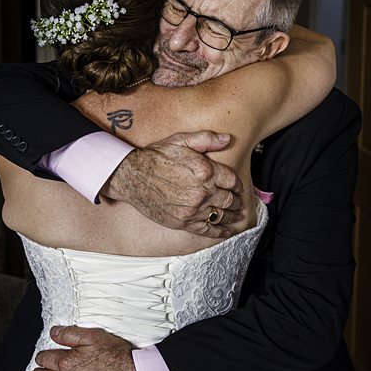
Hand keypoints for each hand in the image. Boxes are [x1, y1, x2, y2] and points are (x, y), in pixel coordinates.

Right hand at [101, 131, 242, 237]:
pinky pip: (206, 229)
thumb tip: (227, 139)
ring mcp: (193, 209)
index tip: (236, 188)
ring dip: (231, 216)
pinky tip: (225, 231)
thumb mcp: (181, 140)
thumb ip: (206, 139)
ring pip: (220, 215)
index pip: (231, 181)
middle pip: (229, 200)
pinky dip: (218, 231)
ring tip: (235, 216)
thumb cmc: (155, 157)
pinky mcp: (183, 221)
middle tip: (238, 203)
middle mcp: (202, 191)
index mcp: (205, 171)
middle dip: (236, 202)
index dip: (236, 185)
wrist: (132, 176)